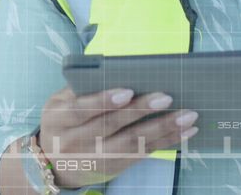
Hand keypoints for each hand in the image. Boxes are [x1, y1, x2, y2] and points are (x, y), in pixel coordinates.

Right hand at [38, 86, 199, 188]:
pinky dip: (166, 141)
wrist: (53, 163)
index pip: (81, 110)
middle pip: (111, 126)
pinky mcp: (114, 167)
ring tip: (187, 115)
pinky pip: (143, 154)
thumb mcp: (58, 103)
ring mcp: (96, 158)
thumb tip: (120, 71)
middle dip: (141, 111)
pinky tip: (185, 131)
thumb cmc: (62, 121)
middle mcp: (75, 142)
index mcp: (58, 119)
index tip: (127, 91)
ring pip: (132, 143)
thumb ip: (82, 89)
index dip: (103, 101)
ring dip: (162, 129)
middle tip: (167, 97)